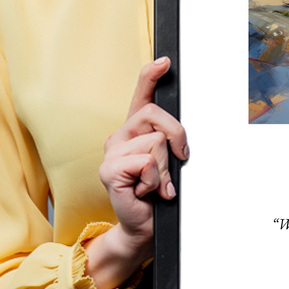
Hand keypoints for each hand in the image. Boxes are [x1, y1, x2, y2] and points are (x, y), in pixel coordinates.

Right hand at [84, 57, 188, 288]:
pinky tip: (146, 191)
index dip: (151, 75)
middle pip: (156, 115)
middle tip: (178, 161)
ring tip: (156, 184)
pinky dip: (155, 180)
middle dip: (177, 137)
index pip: (141, 95)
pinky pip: (146, 162)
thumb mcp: (169, 162)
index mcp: (135, 131)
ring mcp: (111, 152)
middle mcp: (120, 136)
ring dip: (165, 168)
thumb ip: (170, 141)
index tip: (165, 61)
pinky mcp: (109, 170)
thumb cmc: (158, 193)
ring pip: (156, 142)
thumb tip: (179, 134)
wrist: (144, 226)